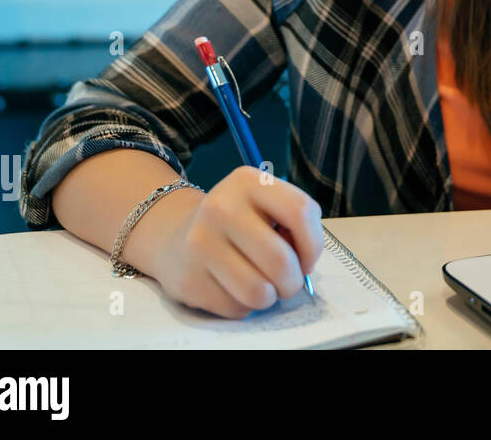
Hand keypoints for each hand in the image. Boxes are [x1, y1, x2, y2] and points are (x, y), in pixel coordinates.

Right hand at [149, 167, 323, 318]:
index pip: (300, 211)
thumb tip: (304, 265)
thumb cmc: (239, 224)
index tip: (307, 257)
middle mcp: (220, 208)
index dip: (313, 244)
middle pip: (280, 260)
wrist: (176, 236)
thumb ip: (293, 223)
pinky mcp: (188, 280)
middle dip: (293, 281)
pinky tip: (234, 288)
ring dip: (270, 297)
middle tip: (289, 281)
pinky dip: (244, 306)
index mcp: (247, 182)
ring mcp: (200, 244)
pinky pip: (236, 309)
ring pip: (259, 292)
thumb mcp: (265, 205)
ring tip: (264, 286)